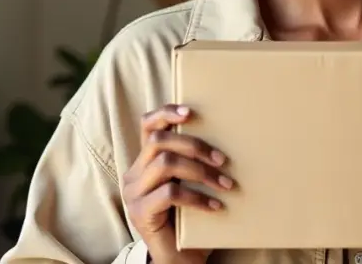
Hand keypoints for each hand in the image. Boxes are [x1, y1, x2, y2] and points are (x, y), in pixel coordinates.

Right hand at [122, 104, 234, 263]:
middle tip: (222, 160)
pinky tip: (215, 206)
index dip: (166, 113)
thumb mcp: (191, 184)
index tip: (191, 112)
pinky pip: (170, 193)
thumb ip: (194, 161)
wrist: (179, 259)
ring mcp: (134, 194)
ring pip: (165, 164)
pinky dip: (197, 197)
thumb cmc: (190, 217)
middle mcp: (134, 174)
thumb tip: (227, 135)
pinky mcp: (140, 213)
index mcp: (145, 162)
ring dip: (200, 171)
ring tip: (225, 184)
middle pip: (159, 142)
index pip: (147, 125)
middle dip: (195, 146)